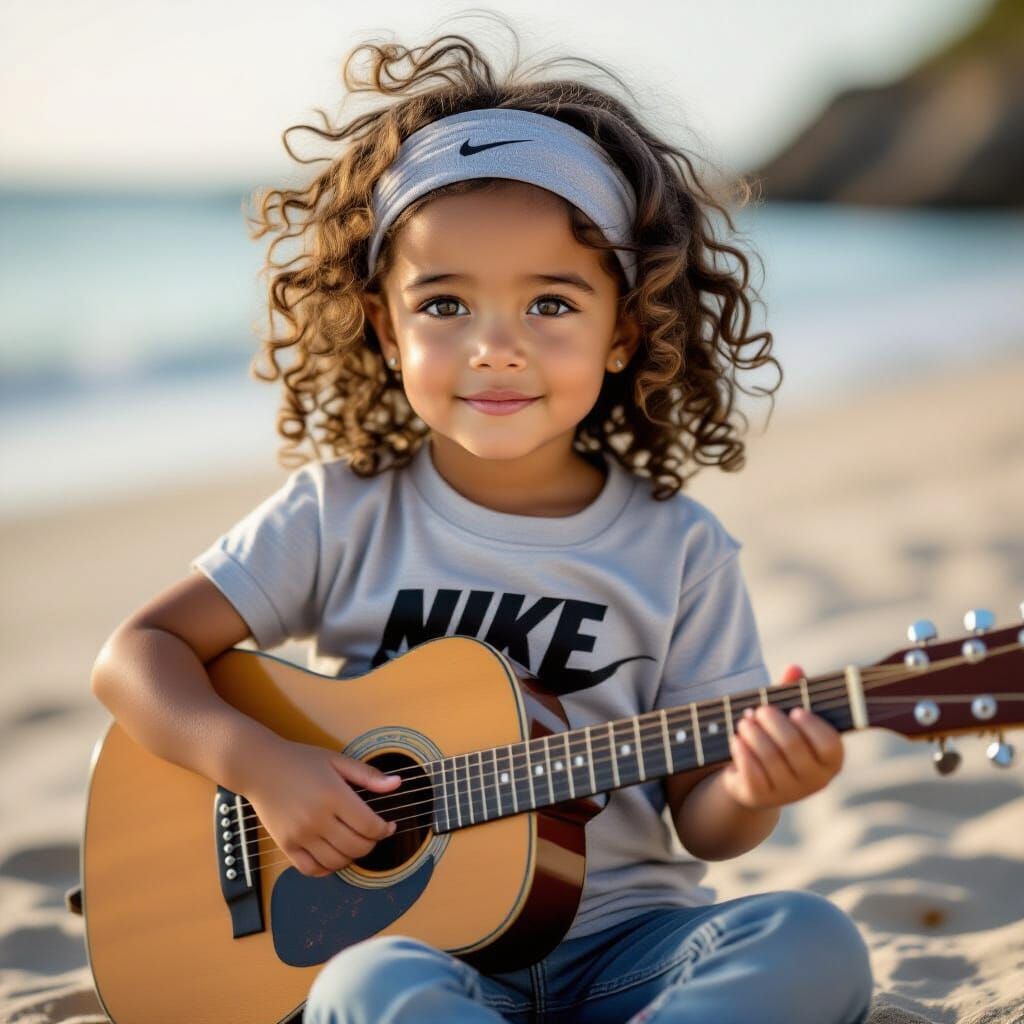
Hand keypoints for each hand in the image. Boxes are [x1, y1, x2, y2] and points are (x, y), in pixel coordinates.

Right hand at [243, 737, 401, 877]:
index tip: (388, 825)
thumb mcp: (337, 760)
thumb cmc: (300, 760)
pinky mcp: (286, 845)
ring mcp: (300, 835)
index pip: (370, 826)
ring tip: (354, 842)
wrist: (260, 766)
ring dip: (352, 857)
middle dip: (372, 843)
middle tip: (372, 834)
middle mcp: (317, 819)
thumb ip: (368, 775)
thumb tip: (397, 783)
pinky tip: (333, 854)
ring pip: (337, 862)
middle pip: (357, 847)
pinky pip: (312, 869)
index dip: (384, 829)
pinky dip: (327, 868)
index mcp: (333, 796)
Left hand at [721, 663, 843, 810]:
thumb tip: (794, 668)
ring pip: (769, 758)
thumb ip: (794, 691)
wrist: (752, 776)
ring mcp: (787, 793)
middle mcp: (814, 780)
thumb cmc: (778, 737)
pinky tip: (736, 739)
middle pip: (793, 747)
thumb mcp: (787, 714)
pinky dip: (741, 752)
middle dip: (772, 723)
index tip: (796, 711)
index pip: (829, 745)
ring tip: (744, 721)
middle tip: (759, 710)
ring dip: (753, 734)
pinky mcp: (761, 798)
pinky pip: (751, 773)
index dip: (812, 727)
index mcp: (830, 759)